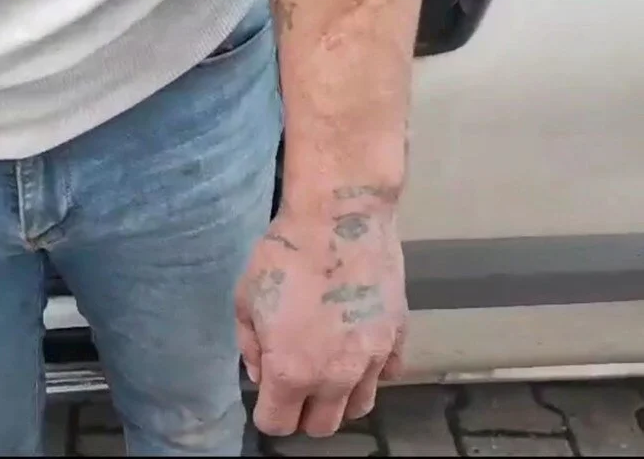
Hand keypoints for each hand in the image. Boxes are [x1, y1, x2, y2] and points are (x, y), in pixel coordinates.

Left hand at [235, 199, 407, 436]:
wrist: (340, 218)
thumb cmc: (284, 255)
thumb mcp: (246, 298)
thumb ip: (250, 345)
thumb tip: (259, 371)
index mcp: (291, 371)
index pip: (277, 424)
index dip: (267, 413)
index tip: (266, 394)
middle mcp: (335, 376)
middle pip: (321, 426)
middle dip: (303, 413)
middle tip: (293, 384)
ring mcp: (372, 359)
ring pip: (358, 407)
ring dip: (338, 398)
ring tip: (325, 371)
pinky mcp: (397, 338)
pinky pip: (386, 374)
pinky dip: (370, 371)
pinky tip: (354, 348)